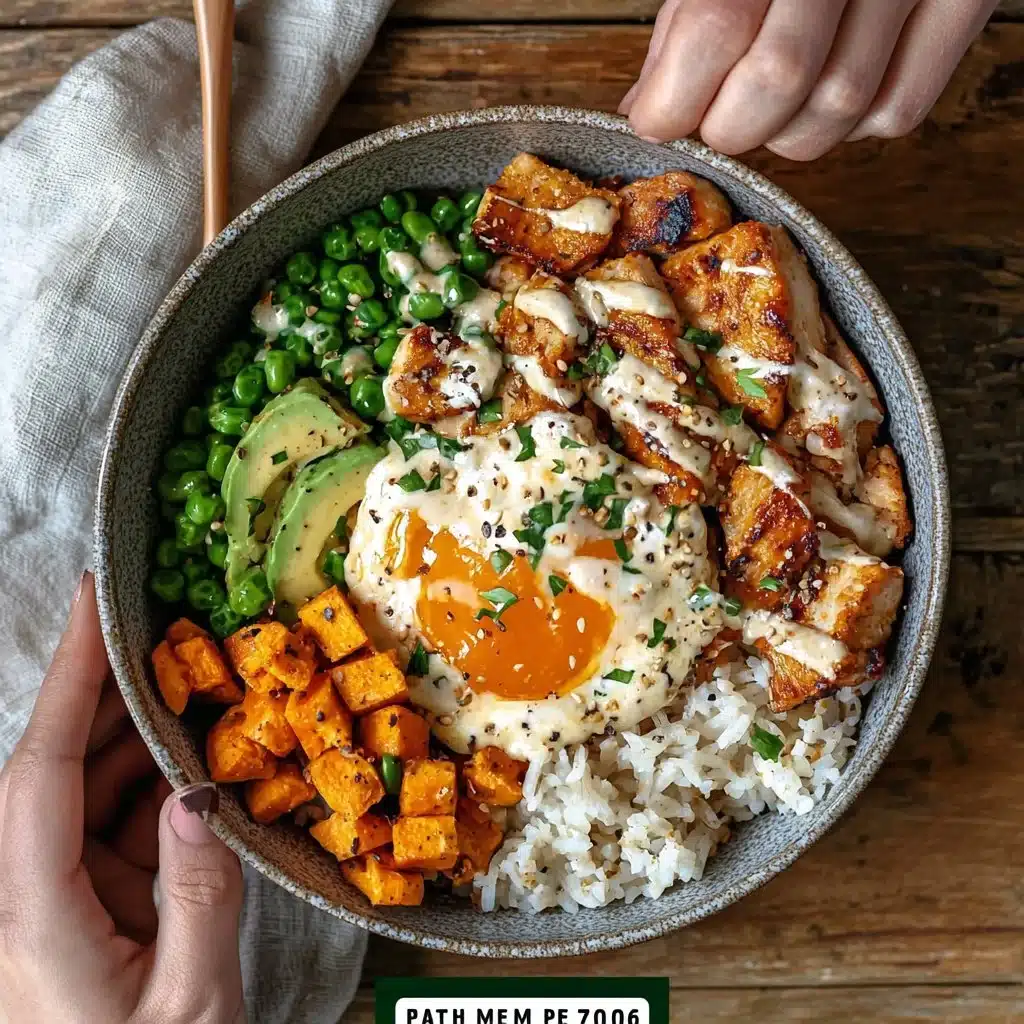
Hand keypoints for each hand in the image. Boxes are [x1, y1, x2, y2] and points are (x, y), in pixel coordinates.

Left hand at [0, 573, 245, 1023]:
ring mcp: (46, 903)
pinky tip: (192, 762)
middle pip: (52, 766)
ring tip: (190, 687)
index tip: (93, 605)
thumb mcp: (192, 1006)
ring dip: (133, 735)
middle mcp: (21, 901)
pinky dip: (150, 785)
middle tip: (161, 629)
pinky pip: (107, 824)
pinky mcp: (76, 909)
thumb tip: (200, 793)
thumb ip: (199, 897)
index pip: (38, 772)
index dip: (67, 678)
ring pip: (80, 790)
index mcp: (31, 921)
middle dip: (104, 688)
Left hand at [620, 0, 998, 158]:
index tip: (657, 119)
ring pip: (836, 112)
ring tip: (773, 102)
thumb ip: (687, 20)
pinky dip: (851, 126)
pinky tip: (830, 90)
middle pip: (776, 82)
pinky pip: (897, 110)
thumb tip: (648, 110)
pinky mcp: (968, 2)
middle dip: (728, 126)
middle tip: (716, 116)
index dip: (674, 98)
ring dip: (786, 132)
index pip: (715, 29)